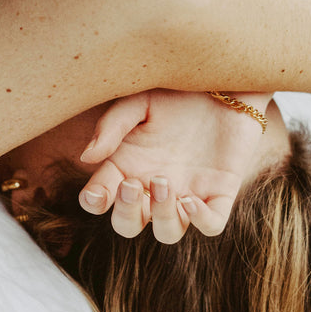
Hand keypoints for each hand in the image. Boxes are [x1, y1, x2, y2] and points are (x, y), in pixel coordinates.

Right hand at [77, 89, 268, 243]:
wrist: (222, 80)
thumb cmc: (175, 89)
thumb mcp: (138, 100)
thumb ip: (112, 127)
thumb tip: (87, 158)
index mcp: (126, 166)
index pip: (100, 198)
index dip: (94, 202)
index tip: (98, 192)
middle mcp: (153, 187)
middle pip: (129, 225)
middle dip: (126, 214)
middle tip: (133, 185)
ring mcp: (187, 193)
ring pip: (168, 232)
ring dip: (161, 218)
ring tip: (164, 183)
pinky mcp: (220, 193)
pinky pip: (211, 226)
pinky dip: (200, 222)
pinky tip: (192, 201)